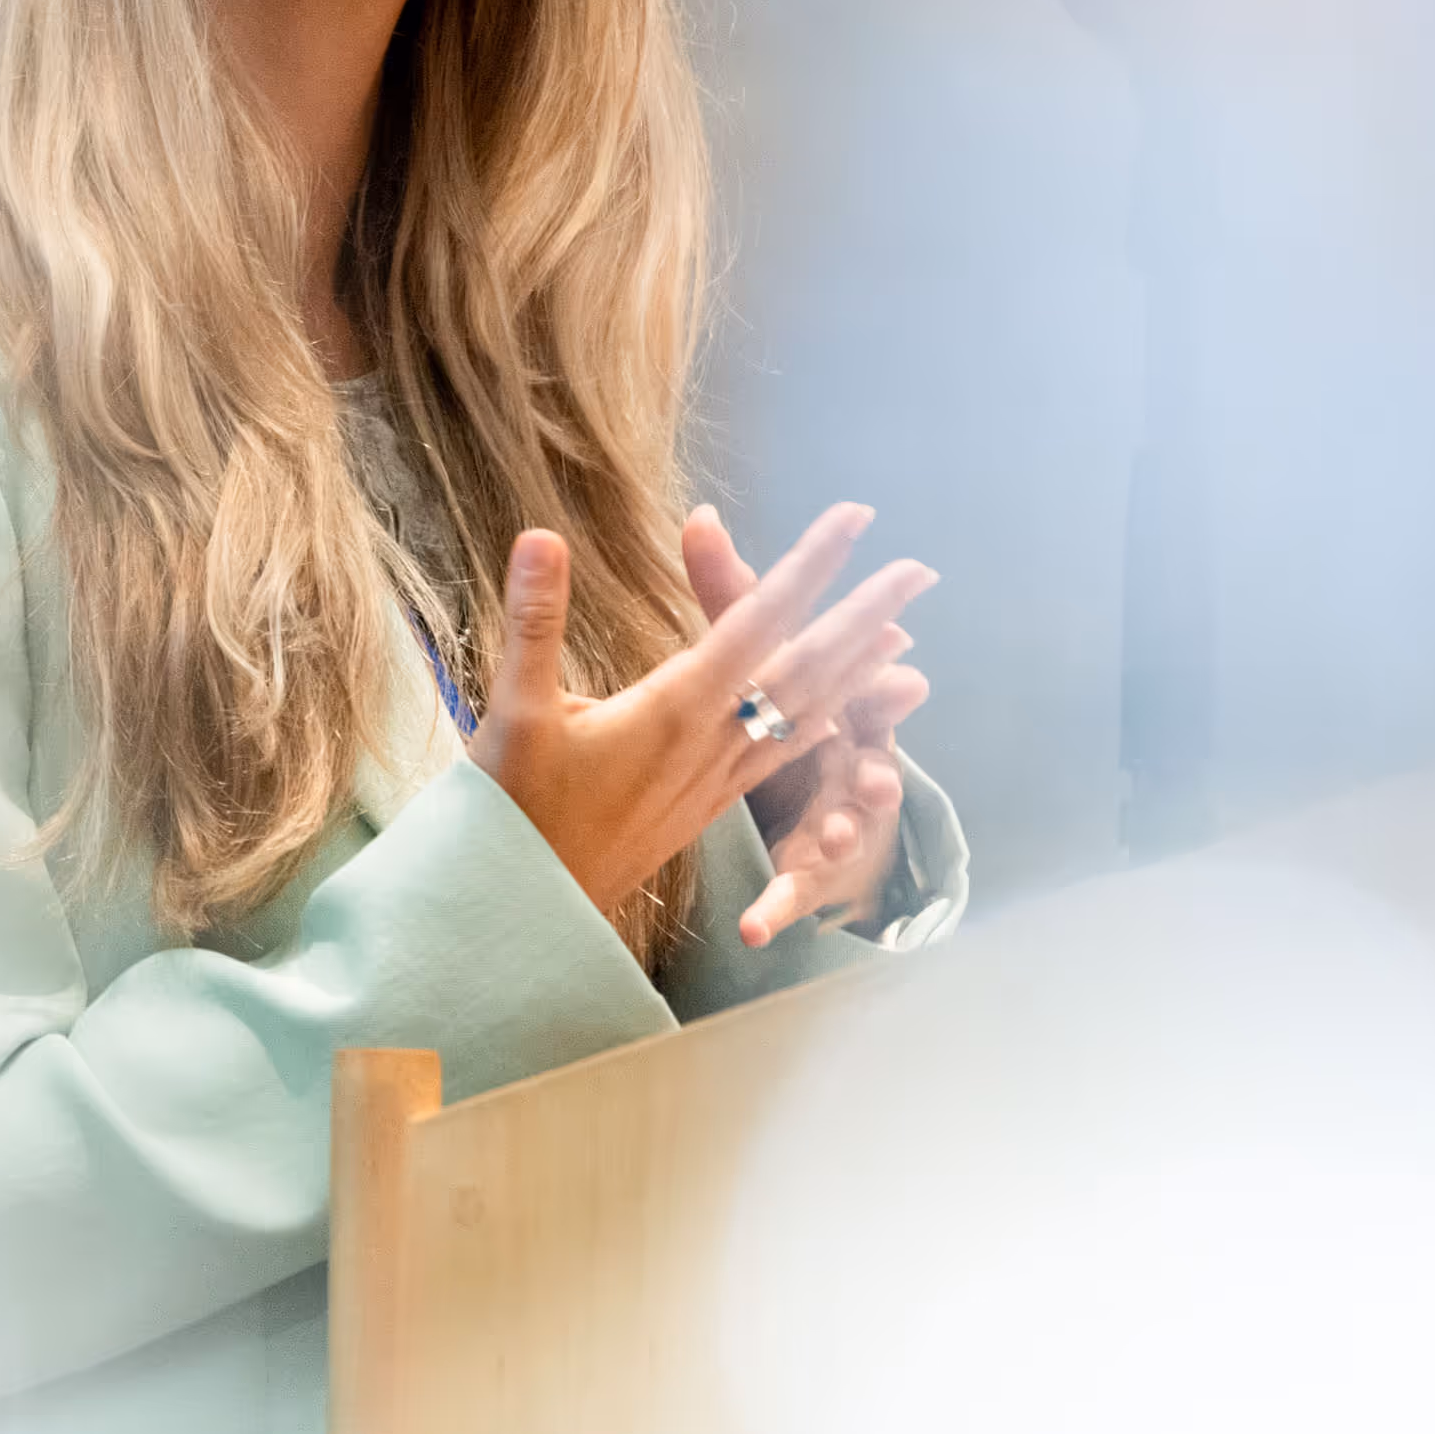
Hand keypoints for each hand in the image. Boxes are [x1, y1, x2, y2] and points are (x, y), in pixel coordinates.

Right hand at [469, 505, 936, 919]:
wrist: (528, 915)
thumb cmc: (515, 814)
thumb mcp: (514, 711)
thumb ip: (535, 620)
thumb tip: (542, 535)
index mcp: (675, 710)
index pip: (758, 621)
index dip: (809, 566)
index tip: (855, 518)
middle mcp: (712, 743)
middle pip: (806, 670)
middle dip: (864, 614)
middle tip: (921, 570)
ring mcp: (715, 780)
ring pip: (805, 717)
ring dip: (855, 673)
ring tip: (902, 636)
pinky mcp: (704, 807)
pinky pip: (778, 759)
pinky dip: (816, 728)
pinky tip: (836, 720)